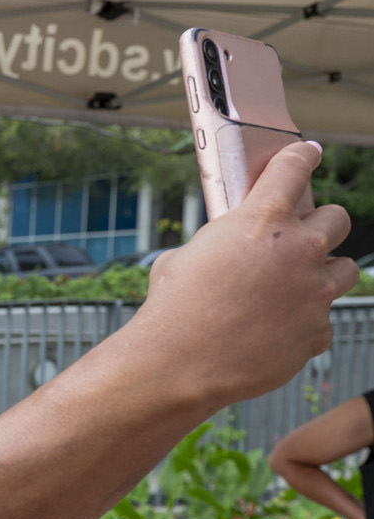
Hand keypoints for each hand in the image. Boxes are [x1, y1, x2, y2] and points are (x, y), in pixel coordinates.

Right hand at [139, 142, 355, 410]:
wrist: (177, 363)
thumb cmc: (173, 308)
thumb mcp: (187, 256)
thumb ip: (222, 244)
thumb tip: (231, 248)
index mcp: (261, 219)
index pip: (295, 166)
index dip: (301, 157)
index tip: (306, 155)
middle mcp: (299, 250)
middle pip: (338, 219)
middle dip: (321, 225)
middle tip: (300, 239)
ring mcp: (314, 293)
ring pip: (345, 270)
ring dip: (323, 273)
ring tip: (293, 288)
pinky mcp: (316, 332)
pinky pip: (322, 319)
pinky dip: (304, 321)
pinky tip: (272, 329)